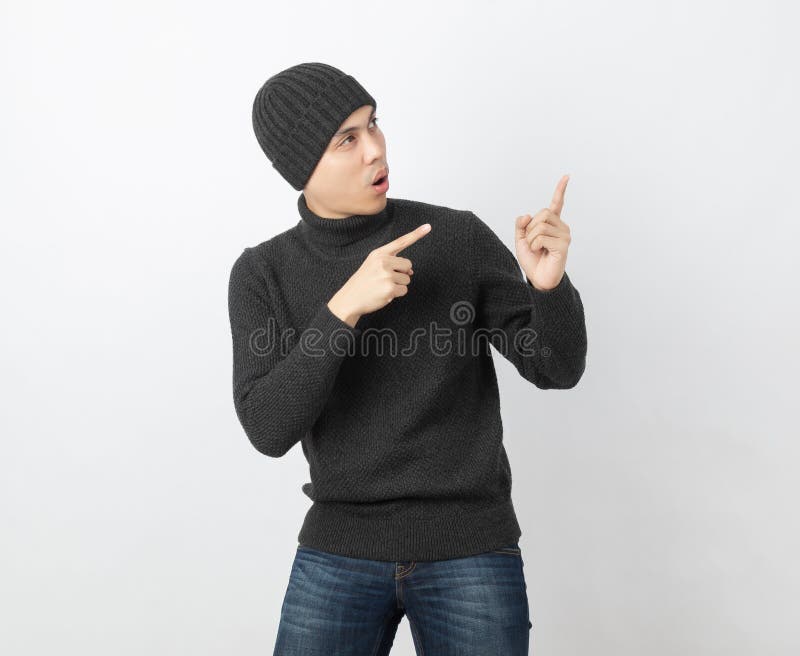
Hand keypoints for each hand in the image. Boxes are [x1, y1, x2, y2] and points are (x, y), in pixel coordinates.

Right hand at [328, 223, 431, 326]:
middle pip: (408, 264)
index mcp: (379, 254)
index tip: (428, 226)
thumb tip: (411, 272)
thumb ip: (392, 263)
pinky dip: (396, 294)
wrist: (349, 299)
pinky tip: (384, 294)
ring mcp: (387, 275)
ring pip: (407, 279)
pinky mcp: (390, 289)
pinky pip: (404, 290)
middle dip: (402, 273)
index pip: (401, 242)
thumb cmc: (363, 282)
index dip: (416, 234)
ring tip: (382, 287)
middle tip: (385, 279)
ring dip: (398, 285)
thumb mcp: (373, 266)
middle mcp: (383, 262)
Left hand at [515, 174, 572, 290]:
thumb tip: (527, 215)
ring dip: (531, 238)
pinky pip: (541, 237)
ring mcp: (564, 236)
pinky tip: (540, 252)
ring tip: (535, 249)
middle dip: (530, 228)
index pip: (557, 203)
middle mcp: (561, 227)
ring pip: (540, 225)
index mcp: (552, 224)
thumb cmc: (532, 260)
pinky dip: (534, 245)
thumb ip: (521, 225)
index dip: (560, 190)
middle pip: (542, 213)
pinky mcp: (563, 245)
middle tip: (532, 243)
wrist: (538, 279)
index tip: (567, 176)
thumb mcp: (521, 239)